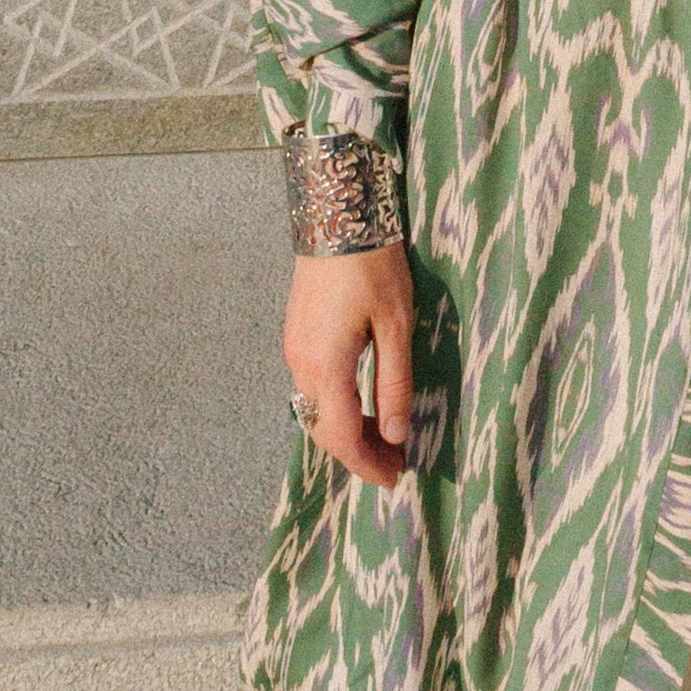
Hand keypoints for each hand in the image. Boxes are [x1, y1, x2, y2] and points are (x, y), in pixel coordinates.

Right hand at [284, 244, 413, 487]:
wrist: (337, 212)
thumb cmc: (373, 265)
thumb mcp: (396, 325)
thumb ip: (394, 384)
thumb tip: (395, 435)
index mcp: (326, 365)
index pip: (342, 437)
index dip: (367, 465)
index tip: (396, 478)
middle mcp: (300, 363)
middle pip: (324, 429)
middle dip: (358, 453)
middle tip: (395, 462)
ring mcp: (293, 348)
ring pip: (316, 410)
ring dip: (347, 430)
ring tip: (384, 436)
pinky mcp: (295, 334)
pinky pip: (313, 387)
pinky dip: (336, 406)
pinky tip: (361, 402)